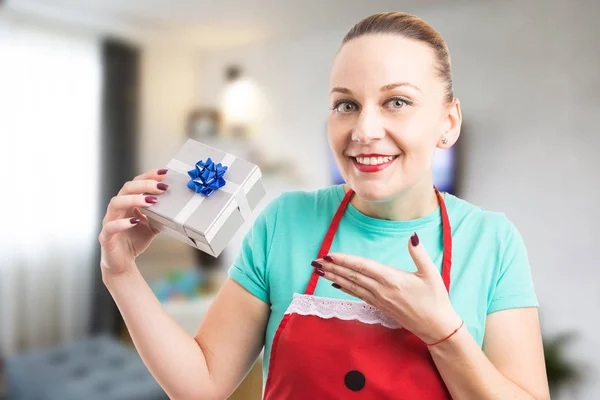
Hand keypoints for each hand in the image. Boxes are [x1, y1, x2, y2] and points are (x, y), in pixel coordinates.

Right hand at [98, 169, 168, 275]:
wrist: (122, 263)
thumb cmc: (135, 241)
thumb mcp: (153, 226)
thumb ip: (160, 215)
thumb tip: (178, 207)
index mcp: (127, 203)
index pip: (136, 183)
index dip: (149, 176)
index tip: (164, 173)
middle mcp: (117, 209)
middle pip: (126, 189)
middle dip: (144, 185)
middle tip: (161, 187)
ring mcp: (109, 221)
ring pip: (116, 203)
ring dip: (134, 199)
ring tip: (151, 201)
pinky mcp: (106, 237)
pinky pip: (111, 227)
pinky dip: (122, 223)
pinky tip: (134, 221)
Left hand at [312, 233, 461, 343]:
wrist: (436, 327)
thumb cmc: (436, 299)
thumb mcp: (431, 274)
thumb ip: (419, 254)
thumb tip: (412, 236)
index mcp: (392, 279)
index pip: (362, 266)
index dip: (344, 260)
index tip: (329, 255)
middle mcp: (381, 290)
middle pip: (352, 276)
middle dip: (332, 267)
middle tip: (315, 261)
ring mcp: (379, 299)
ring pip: (352, 285)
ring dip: (334, 277)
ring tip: (319, 270)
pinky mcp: (379, 306)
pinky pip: (357, 295)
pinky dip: (345, 288)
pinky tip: (335, 284)